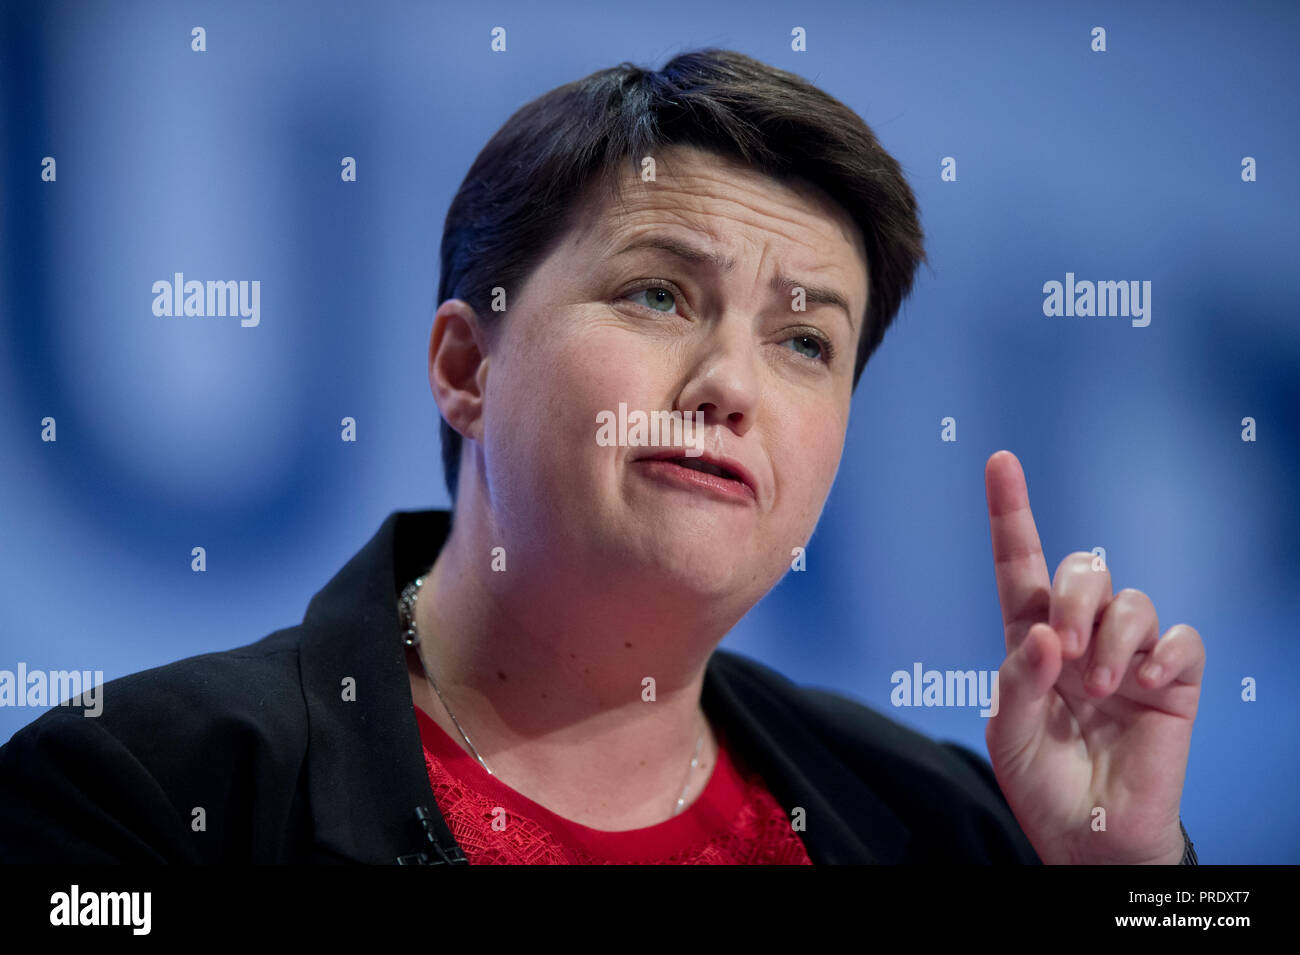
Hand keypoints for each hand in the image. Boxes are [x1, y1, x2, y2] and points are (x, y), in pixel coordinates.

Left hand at [982, 450, 1203, 863]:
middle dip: (1073, 596)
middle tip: (1066, 649)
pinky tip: (1148, 682)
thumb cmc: (1042, 782)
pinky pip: (1181, 636)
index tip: (1001, 461)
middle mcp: (1080, 637)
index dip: (1012, 514)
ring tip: (1101, 686)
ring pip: (1131, 598)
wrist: (1091, 837)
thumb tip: (1045, 635)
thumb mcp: (1010, 736)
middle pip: (1082, 570)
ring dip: (1114, 635)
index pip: (1019, 566)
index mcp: (1030, 642)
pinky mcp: (1173, 680)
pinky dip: (1165, 651)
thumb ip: (1019, 683)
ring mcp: (1128, 656)